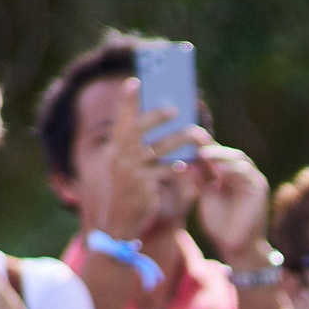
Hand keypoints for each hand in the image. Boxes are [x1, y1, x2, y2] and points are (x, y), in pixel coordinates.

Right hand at [89, 78, 205, 241]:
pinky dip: (179, 166)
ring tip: (196, 133)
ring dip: (179, 139)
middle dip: (156, 117)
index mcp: (113, 151)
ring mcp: (131, 173)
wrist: (119, 225)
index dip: (126, 102)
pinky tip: (189, 163)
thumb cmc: (126, 194)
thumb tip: (159, 130)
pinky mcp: (145, 188)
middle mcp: (119, 159)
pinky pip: (166, 172)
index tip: (134, 82)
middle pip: (138, 130)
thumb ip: (134, 151)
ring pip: (158, 150)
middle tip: (176, 109)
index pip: (119, 121)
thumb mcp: (124, 170)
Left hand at [195, 145, 270, 268]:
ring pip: (238, 159)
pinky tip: (217, 170)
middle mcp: (243, 175)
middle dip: (212, 148)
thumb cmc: (220, 225)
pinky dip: (231, 169)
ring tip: (203, 155)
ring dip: (221, 156)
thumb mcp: (206, 197)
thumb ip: (200, 179)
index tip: (188, 139)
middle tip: (196, 144)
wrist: (235, 246)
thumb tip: (189, 161)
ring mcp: (253, 180)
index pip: (218, 156)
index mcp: (230, 176)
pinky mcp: (260, 187)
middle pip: (229, 153)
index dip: (205, 147)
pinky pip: (246, 172)